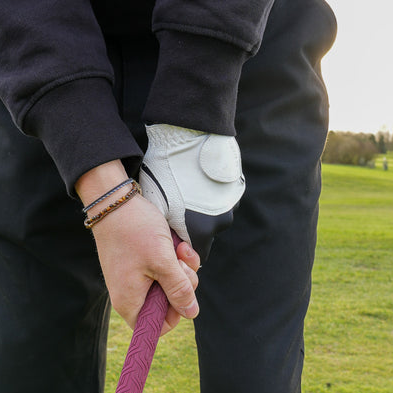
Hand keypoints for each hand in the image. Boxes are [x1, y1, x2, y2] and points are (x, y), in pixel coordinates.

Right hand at [76, 162, 199, 332]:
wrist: (115, 202)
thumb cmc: (135, 231)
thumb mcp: (163, 262)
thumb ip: (179, 289)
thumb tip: (191, 313)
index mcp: (130, 301)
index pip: (157, 326)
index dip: (175, 313)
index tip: (182, 291)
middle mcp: (131, 293)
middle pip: (168, 303)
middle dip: (183, 283)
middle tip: (181, 263)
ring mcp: (135, 278)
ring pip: (170, 284)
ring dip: (182, 267)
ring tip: (179, 248)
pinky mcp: (140, 264)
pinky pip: (165, 269)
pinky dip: (174, 258)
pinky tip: (177, 244)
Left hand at [139, 124, 244, 261]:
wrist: (188, 137)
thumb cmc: (166, 172)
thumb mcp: (156, 206)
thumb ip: (165, 233)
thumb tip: (168, 245)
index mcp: (201, 231)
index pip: (196, 255)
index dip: (183, 250)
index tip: (172, 236)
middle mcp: (220, 223)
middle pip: (205, 235)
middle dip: (191, 227)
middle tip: (174, 208)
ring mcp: (230, 204)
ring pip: (214, 216)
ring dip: (201, 210)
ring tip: (185, 190)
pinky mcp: (236, 188)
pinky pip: (221, 200)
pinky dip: (210, 195)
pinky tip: (197, 181)